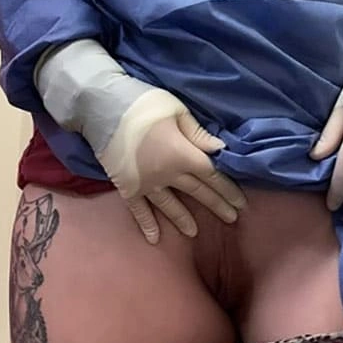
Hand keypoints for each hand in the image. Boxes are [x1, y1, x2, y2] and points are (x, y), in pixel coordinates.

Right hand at [35, 39, 246, 244]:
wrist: (102, 108)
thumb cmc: (144, 104)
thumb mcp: (177, 111)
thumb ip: (198, 134)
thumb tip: (221, 151)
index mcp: (182, 154)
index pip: (211, 176)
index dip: (227, 189)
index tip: (240, 202)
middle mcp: (167, 175)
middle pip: (196, 191)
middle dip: (216, 205)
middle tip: (231, 219)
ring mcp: (146, 184)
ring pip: (169, 205)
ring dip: (183, 218)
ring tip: (195, 232)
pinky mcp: (126, 186)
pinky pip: (138, 209)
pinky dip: (146, 223)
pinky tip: (154, 238)